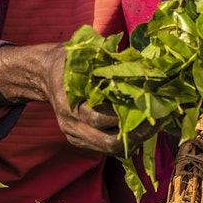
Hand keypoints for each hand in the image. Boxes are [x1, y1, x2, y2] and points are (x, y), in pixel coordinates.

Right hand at [0, 42, 142, 155]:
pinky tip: (141, 127)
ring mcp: (75, 136)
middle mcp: (70, 125)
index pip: (100, 118)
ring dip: (135, 139)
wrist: (44, 74)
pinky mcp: (80, 141)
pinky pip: (106, 147)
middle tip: (159, 121)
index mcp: (68, 104)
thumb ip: (108, 59)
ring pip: (110, 148)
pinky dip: (126, 140)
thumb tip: (141, 61)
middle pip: (108, 142)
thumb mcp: (83, 53)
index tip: (150, 105)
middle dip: (137, 134)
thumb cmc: (67, 60)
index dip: (126, 115)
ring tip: (155, 124)